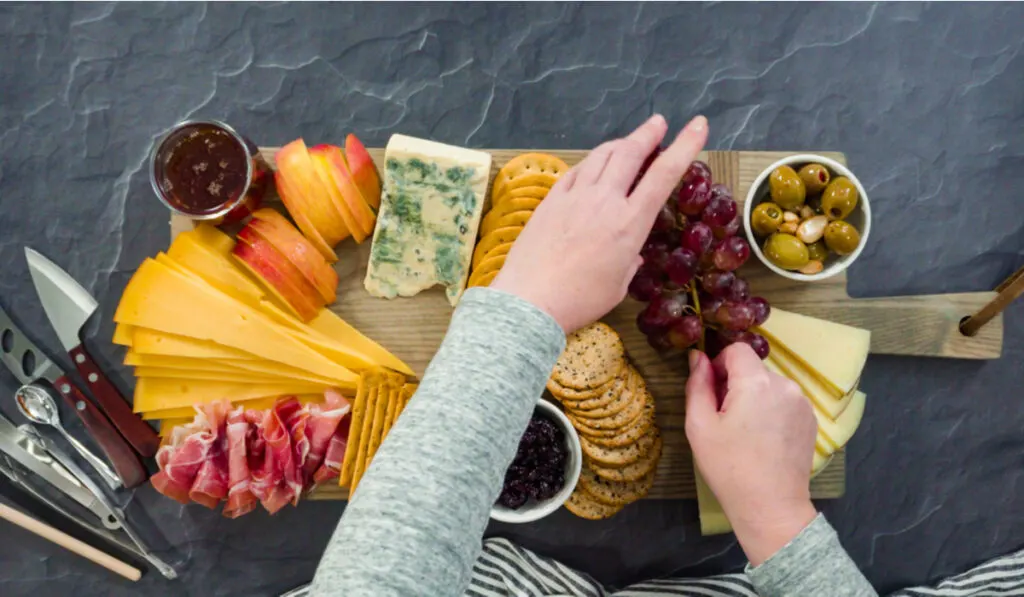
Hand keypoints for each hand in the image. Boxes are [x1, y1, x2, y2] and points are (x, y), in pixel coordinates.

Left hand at [490, 114, 707, 332]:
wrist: (530, 301)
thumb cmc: (579, 301)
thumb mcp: (618, 285)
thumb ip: (629, 262)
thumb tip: (631, 254)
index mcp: (629, 224)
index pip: (663, 175)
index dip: (685, 146)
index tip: (697, 125)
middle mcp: (604, 201)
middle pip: (630, 152)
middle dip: (648, 133)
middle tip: (658, 123)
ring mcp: (575, 197)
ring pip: (601, 156)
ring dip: (620, 142)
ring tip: (628, 140)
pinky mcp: (551, 200)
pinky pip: (576, 171)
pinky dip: (591, 162)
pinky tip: (593, 165)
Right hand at [685, 344, 817, 565]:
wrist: (770, 506)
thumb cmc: (728, 467)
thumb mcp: (699, 425)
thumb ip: (697, 384)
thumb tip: (698, 358)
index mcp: (756, 382)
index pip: (737, 350)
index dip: (719, 365)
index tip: (712, 392)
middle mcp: (785, 385)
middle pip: (753, 369)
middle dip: (736, 384)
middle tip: (724, 419)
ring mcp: (802, 403)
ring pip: (769, 385)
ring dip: (754, 397)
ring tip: (744, 432)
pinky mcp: (810, 420)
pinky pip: (784, 402)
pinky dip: (771, 411)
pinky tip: (763, 439)